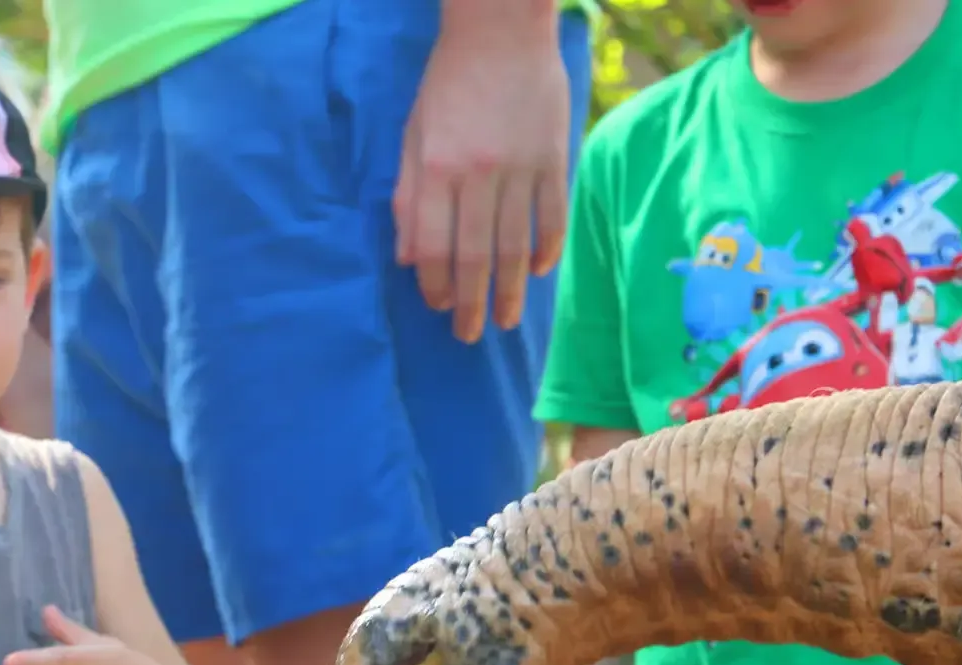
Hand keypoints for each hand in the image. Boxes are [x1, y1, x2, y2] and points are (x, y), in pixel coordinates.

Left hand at [393, 10, 570, 341]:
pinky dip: (547, 249)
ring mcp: (521, 168)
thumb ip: (408, 198)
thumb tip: (407, 259)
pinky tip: (539, 273)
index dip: (435, 285)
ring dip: (512, 291)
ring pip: (517, 245)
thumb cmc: (448, 83)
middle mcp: (479, 175)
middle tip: (470, 336)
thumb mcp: (413, 136)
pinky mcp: (554, 157)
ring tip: (508, 321)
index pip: (435, 248)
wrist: (501, 29)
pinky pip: (554, 216)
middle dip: (471, 304)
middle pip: (476, 257)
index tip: (437, 307)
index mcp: (438, 170)